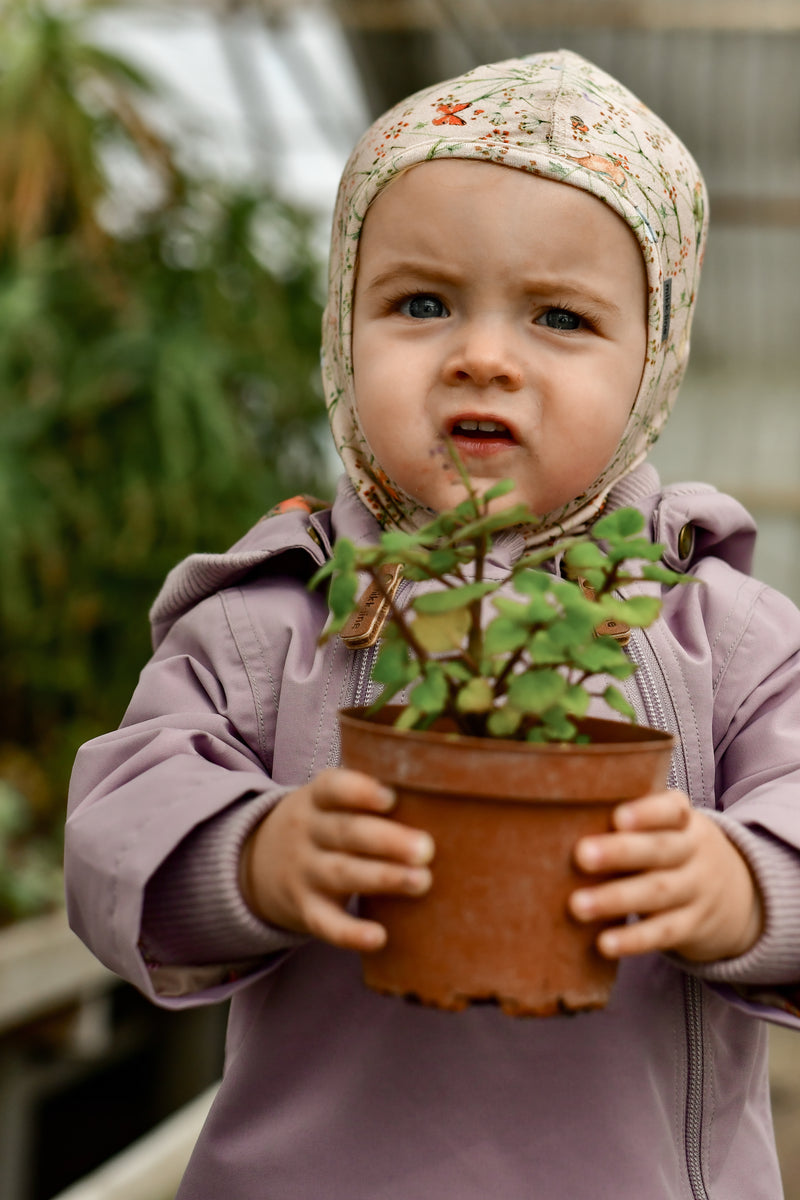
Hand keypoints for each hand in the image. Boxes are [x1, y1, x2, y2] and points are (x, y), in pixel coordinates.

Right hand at [240, 768, 434, 952]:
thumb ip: (370, 793)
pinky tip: (379, 938)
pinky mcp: (305, 909)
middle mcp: (309, 833)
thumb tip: (442, 788)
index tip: (391, 797)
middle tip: (427, 848)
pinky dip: (350, 934)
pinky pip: (325, 924)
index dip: (359, 791)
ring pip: (342, 874)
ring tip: (422, 881)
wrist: (257, 861)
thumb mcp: (330, 800)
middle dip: (387, 840)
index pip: (333, 788)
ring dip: (382, 878)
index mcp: (317, 798)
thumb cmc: (323, 823)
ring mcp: (305, 872)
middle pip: (346, 832)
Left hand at [568, 791, 763, 962]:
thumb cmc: (675, 851)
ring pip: (657, 892)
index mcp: (684, 821)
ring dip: (616, 899)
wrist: (741, 897)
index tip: (617, 817)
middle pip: (660, 850)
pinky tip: (604, 944)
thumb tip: (559, 817)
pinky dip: (633, 939)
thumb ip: (631, 823)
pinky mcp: (693, 926)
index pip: (671, 810)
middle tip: (581, 855)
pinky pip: (663, 933)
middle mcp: (693, 853)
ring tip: (578, 906)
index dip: (646, 812)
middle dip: (620, 852)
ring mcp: (696, 891)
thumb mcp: (669, 829)